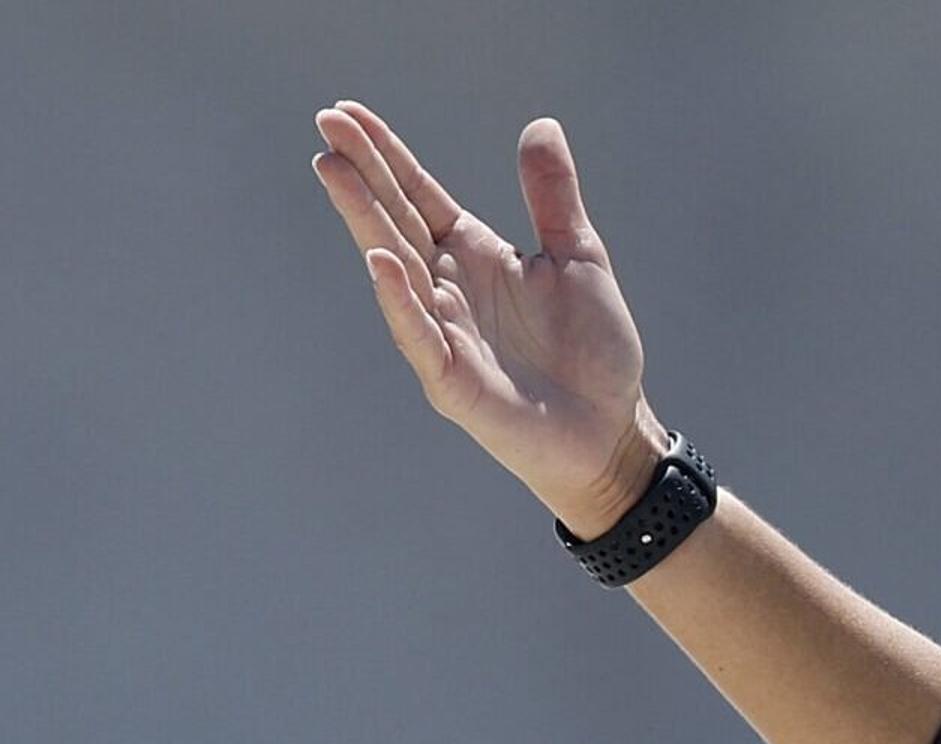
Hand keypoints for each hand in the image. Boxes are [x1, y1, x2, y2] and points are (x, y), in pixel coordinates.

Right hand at [311, 100, 664, 529]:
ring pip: (396, 266)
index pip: (418, 193)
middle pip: (396, 218)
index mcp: (474, 253)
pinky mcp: (450, 378)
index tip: (345, 113)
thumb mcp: (580, 259)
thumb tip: (541, 125)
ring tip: (334, 171)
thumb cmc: (593, 351)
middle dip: (362, 173)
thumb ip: (553, 198)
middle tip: (325, 124)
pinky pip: (419, 334)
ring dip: (365, 220)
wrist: (610, 429)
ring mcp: (442, 330)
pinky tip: (380, 261)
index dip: (386, 154)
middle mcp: (447, 285)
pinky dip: (400, 299)